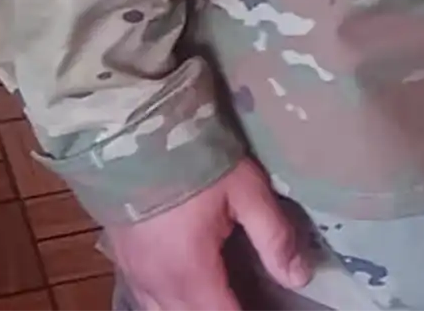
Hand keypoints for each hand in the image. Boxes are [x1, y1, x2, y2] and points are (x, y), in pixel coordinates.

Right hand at [108, 161, 311, 310]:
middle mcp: (158, 284)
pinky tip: (188, 285)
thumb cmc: (194, 158)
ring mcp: (135, 274)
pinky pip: (147, 299)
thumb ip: (274, 236)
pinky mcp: (123, 260)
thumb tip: (300, 277)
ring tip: (220, 294)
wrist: (131, 131)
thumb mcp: (247, 191)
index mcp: (191, 273)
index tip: (268, 307)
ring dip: (193, 308)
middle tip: (248, 296)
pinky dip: (170, 301)